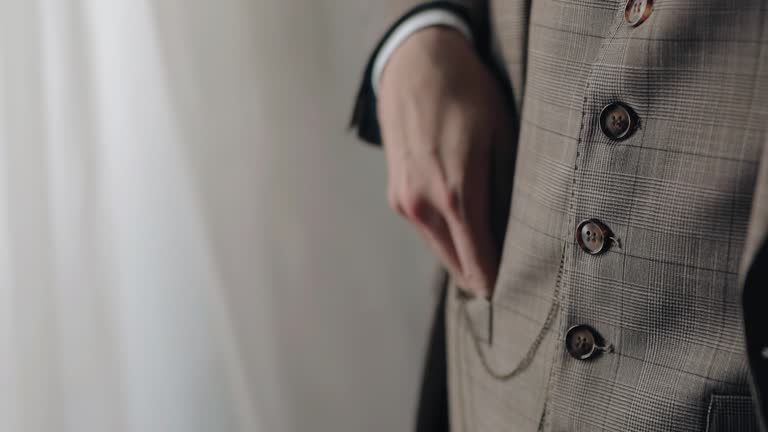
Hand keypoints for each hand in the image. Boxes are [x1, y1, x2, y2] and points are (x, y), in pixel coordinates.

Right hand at [378, 27, 511, 297]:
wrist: (415, 68)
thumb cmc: (467, 97)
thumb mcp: (502, 138)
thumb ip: (507, 193)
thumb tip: (520, 236)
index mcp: (455, 194)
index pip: (479, 263)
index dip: (500, 284)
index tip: (522, 297)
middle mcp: (423, 206)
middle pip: (459, 267)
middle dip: (486, 275)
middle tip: (518, 279)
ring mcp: (404, 203)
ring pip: (441, 250)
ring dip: (466, 257)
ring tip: (498, 250)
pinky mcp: (395, 197)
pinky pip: (427, 231)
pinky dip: (448, 237)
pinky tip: (469, 223)